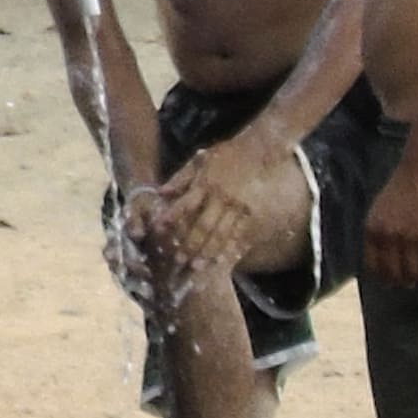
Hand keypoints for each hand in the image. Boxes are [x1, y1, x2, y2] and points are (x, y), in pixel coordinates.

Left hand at [130, 130, 279, 287]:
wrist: (259, 150)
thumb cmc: (226, 155)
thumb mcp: (201, 159)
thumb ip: (181, 177)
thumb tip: (161, 193)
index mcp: (206, 182)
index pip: (185, 204)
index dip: (172, 217)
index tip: (159, 230)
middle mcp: (221, 197)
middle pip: (204, 225)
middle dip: (191, 244)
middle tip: (178, 260)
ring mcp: (237, 207)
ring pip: (221, 234)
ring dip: (209, 252)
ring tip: (198, 267)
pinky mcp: (250, 213)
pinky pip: (238, 234)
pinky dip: (229, 249)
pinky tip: (221, 260)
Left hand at [361, 153, 417, 290]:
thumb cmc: (401, 190)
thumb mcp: (379, 211)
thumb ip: (378, 234)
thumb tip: (381, 261)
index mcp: (372, 231)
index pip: (373, 267)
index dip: (383, 277)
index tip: (391, 280)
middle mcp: (388, 238)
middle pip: (394, 275)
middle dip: (402, 281)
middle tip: (411, 280)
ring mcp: (410, 239)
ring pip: (415, 274)